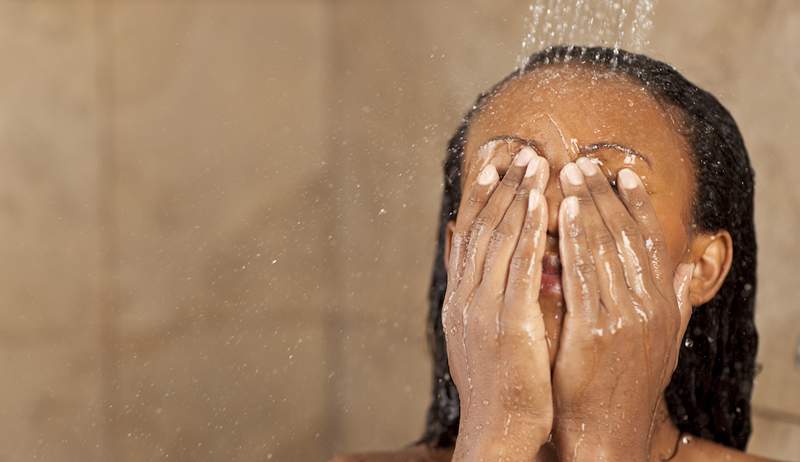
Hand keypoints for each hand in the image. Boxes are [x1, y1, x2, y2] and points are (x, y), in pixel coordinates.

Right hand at [443, 143, 551, 460]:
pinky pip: (517, 264)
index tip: (491, 165)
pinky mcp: (506, 321)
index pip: (467, 237)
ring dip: (515, 196)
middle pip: (480, 228)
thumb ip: (481, 296)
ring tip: (532, 162)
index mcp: (460, 300)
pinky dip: (527, 228)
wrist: (499, 429)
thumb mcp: (480, 337)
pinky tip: (540, 201)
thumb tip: (479, 263)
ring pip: (497, 238)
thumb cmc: (501, 387)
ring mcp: (481, 308)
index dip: (479, 198)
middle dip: (499, 187)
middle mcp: (464, 297)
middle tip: (517, 150)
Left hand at [552, 158, 693, 460]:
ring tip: (571, 173)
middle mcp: (647, 307)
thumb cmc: (627, 390)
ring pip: (605, 249)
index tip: (624, 172)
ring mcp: (623, 319)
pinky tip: (564, 213)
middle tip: (584, 161)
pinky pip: (583, 277)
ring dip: (589, 206)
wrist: (609, 437)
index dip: (636, 204)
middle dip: (605, 194)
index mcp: (661, 306)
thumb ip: (673, 304)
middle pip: (625, 237)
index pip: (649, 243)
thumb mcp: (662, 345)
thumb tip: (684, 266)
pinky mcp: (594, 332)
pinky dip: (576, 241)